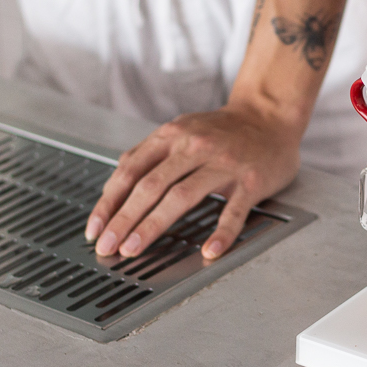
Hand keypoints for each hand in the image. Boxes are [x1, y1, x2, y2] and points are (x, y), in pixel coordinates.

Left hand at [85, 102, 301, 259]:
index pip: (131, 170)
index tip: (96, 229)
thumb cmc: (225, 130)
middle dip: (124, 219)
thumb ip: (152, 153)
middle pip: (151, 185)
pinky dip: (221, 233)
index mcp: (174, 135)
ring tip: (135, 248)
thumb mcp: (183, 129)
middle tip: (109, 246)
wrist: (270, 116)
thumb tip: (117, 183)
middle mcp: (196, 147)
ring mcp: (224, 164)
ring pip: (182, 196)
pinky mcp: (252, 181)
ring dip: (153, 225)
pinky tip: (208, 251)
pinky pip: (234, 211)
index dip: (109, 202)